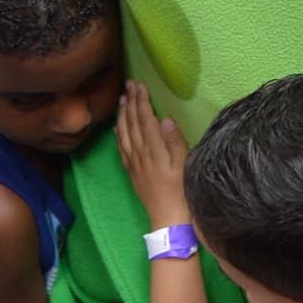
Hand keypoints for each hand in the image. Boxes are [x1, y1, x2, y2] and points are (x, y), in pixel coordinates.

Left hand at [115, 81, 188, 224]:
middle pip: (132, 123)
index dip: (141, 101)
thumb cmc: (182, 192)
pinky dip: (118, 134)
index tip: (140, 85)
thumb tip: (165, 119)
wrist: (168, 218)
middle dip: (130, 101)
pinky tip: (117, 126)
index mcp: (155, 150)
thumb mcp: (185, 166)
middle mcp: (140, 154)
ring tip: (122, 99)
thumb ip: (174, 141)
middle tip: (129, 84)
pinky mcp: (131, 171)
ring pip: (123, 133)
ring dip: (122, 114)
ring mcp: (134, 163)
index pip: (145, 119)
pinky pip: (121, 148)